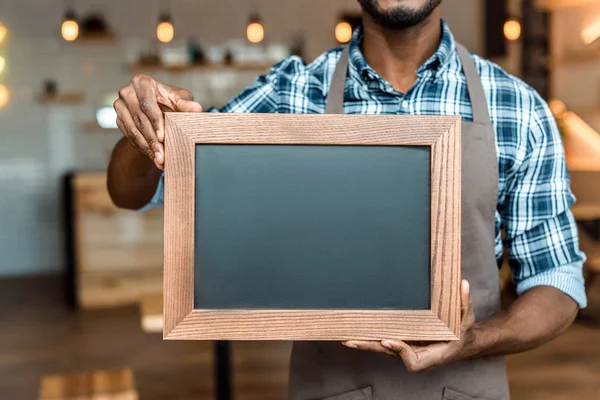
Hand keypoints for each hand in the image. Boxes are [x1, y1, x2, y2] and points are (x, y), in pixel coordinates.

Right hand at [113, 74, 202, 169]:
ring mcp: (120, 106)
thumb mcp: (179, 99)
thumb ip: (186, 104)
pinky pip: (130, 137)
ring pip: (133, 131)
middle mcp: (127, 93)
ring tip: (159, 160)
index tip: (163, 138)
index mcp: (141, 82)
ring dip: (147, 148)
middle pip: (140, 120)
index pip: (148, 105)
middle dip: (152, 140)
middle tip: (162, 156)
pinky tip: (153, 157)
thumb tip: (197, 108)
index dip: (156, 122)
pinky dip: (142, 148)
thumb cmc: (170, 100)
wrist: (158, 107)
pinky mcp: (118, 119)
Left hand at [342, 280, 476, 372]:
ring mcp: (408, 349)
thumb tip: (462, 284)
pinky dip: (372, 336)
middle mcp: (417, 354)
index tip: (389, 339)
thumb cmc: (464, 333)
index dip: (399, 351)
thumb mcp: (467, 319)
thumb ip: (464, 303)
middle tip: (350, 340)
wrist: (462, 344)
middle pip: (390, 353)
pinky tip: (357, 330)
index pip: (412, 359)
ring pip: (384, 348)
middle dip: (370, 347)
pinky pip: (385, 340)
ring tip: (346, 336)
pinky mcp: (403, 341)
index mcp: (433, 355)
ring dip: (365, 342)